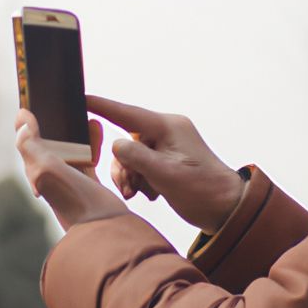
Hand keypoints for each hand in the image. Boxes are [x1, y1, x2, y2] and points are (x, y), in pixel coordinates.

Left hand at [15, 109, 129, 230]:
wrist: (105, 230)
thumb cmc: (76, 200)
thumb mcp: (48, 170)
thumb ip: (32, 146)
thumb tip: (21, 120)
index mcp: (38, 171)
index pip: (28, 141)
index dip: (28, 121)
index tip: (33, 100)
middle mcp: (51, 176)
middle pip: (50, 142)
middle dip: (54, 122)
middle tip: (61, 101)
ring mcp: (70, 179)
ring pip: (70, 147)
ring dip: (75, 129)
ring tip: (83, 112)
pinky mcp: (88, 182)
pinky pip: (87, 155)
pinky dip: (91, 140)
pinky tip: (97, 128)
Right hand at [87, 96, 244, 234]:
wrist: (226, 209)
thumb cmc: (203, 190)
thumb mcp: (166, 175)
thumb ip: (136, 158)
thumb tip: (114, 145)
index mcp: (168, 127)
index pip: (127, 112)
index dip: (102, 105)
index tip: (81, 98)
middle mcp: (166, 131)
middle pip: (127, 141)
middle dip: (124, 165)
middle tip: (129, 188)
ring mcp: (166, 145)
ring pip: (131, 155)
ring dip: (131, 176)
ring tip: (140, 193)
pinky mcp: (166, 159)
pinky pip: (141, 164)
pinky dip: (139, 179)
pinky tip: (151, 192)